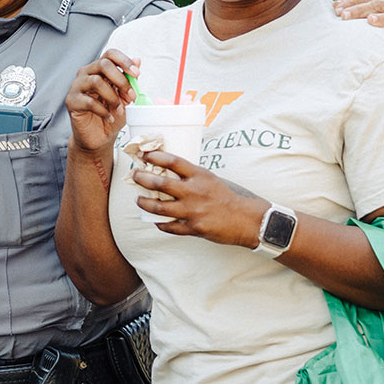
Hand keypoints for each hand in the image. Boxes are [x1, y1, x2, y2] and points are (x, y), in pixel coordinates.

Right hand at [65, 49, 139, 153]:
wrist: (99, 137)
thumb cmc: (111, 115)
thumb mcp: (125, 97)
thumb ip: (129, 79)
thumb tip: (138, 59)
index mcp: (99, 70)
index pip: (110, 54)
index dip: (124, 61)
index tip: (137, 74)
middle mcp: (86, 74)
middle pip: (102, 64)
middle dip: (121, 80)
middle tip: (131, 95)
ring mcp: (76, 87)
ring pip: (96, 81)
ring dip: (112, 97)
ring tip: (119, 109)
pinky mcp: (71, 102)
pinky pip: (88, 101)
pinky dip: (103, 111)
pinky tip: (109, 117)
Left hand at [131, 150, 264, 247]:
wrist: (248, 220)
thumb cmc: (229, 197)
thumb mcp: (211, 179)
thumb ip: (191, 177)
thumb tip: (168, 172)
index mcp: (200, 176)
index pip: (173, 161)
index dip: (156, 156)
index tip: (144, 154)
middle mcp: (195, 192)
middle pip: (160, 184)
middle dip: (142, 178)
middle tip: (134, 176)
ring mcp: (193, 211)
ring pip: (159, 207)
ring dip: (144, 203)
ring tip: (138, 200)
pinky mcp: (193, 228)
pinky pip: (169, 226)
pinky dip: (160, 223)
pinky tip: (155, 220)